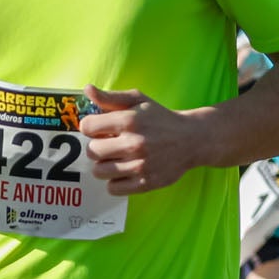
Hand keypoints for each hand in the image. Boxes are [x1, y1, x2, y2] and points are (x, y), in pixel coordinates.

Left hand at [79, 87, 209, 194]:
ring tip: (116, 158)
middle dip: (98, 146)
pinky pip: (113, 188)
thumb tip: (88, 89)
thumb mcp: (138, 100)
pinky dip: (115, 181)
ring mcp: (140, 166)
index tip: (99, 128)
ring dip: (104, 165)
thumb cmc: (161, 118)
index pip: (87, 127)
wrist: (191, 139)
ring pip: (99, 171)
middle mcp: (134, 144)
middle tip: (110, 144)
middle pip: (92, 151)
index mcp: (129, 120)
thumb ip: (110, 97)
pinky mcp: (145, 183)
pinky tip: (124, 171)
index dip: (91, 127)